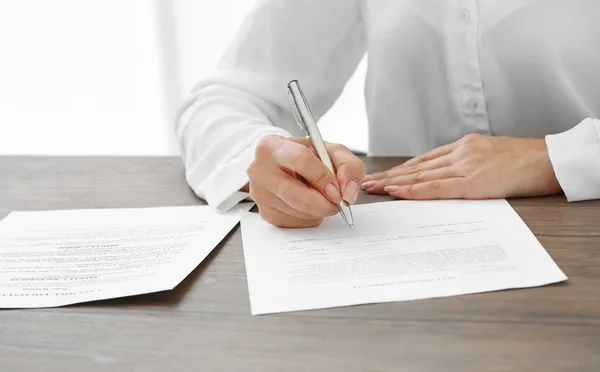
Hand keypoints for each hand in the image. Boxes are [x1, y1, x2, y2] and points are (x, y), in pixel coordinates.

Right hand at [246, 135, 365, 226]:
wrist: (281, 164)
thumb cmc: (305, 156)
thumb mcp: (330, 151)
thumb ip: (348, 166)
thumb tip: (349, 194)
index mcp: (272, 146)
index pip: (301, 161)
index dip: (324, 178)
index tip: (337, 190)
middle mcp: (259, 169)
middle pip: (298, 196)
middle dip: (325, 203)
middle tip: (336, 202)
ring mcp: (259, 193)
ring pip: (299, 212)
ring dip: (318, 210)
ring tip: (319, 197)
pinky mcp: (264, 212)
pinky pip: (294, 222)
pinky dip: (309, 217)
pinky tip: (308, 204)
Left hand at [361, 133, 561, 199]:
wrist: (550, 159)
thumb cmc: (525, 161)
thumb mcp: (492, 155)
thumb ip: (470, 162)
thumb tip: (451, 175)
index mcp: (464, 146)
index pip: (424, 160)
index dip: (401, 170)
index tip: (383, 177)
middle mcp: (460, 153)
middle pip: (416, 167)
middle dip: (390, 176)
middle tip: (367, 183)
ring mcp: (465, 165)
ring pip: (421, 175)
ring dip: (394, 183)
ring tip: (374, 189)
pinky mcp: (473, 180)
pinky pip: (437, 186)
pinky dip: (414, 190)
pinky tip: (397, 192)